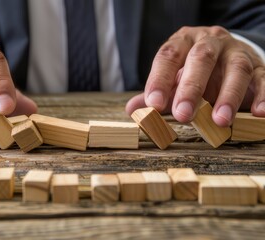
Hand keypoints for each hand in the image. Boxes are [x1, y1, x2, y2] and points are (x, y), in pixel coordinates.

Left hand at [126, 26, 264, 126]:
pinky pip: (264, 79)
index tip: (153, 104)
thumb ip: (156, 92)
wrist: (226, 56)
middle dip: (191, 88)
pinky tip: (258, 113)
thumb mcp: (174, 78)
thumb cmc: (193, 70)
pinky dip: (264, 96)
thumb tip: (132, 109)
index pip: (168, 56)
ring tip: (219, 121)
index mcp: (184, 42)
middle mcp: (211, 42)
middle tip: (183, 115)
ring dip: (228, 96)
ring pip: (235, 68)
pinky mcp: (259, 67)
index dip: (159, 79)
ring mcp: (236, 53)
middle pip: (201, 58)